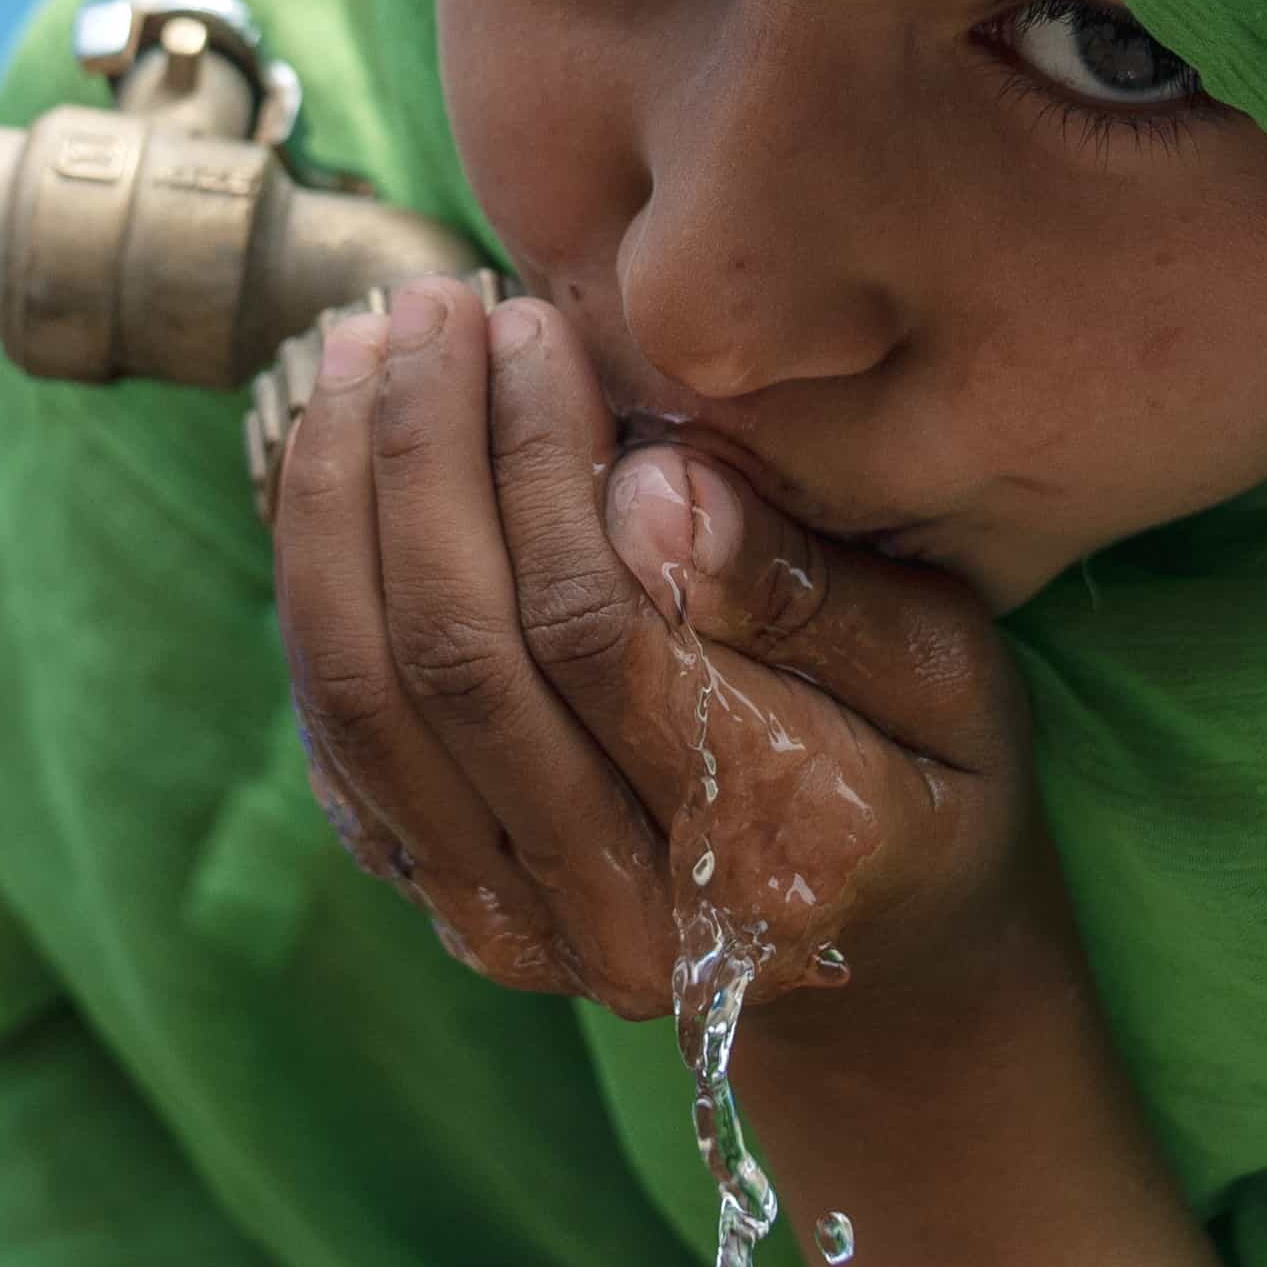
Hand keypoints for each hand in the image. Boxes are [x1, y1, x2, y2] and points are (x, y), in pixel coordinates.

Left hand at [258, 278, 1046, 1020]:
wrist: (879, 955)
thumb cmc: (932, 773)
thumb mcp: (950, 669)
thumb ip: (809, 589)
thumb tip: (653, 489)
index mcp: (781, 843)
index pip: (597, 634)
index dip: (539, 465)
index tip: (530, 331)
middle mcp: (630, 918)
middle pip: (459, 664)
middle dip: (422, 457)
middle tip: (431, 312)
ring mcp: (525, 933)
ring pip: (366, 704)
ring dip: (337, 507)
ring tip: (361, 355)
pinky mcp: (454, 908)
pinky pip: (341, 741)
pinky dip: (317, 587)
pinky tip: (335, 462)